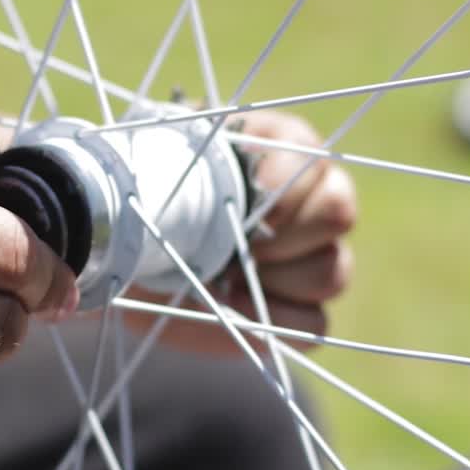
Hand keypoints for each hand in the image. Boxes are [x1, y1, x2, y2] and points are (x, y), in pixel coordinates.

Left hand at [126, 111, 356, 355]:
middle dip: (280, 235)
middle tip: (229, 246)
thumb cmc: (145, 212)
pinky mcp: (303, 311)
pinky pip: (315, 322)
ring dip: (276, 280)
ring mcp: (314, 256)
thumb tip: (193, 162)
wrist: (132, 273)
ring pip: (333, 269)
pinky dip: (273, 322)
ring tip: (224, 278)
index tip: (238, 202)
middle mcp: (309, 199)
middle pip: (337, 209)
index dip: (280, 180)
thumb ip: (170, 162)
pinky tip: (230, 309)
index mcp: (276, 147)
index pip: (308, 154)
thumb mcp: (152, 177)